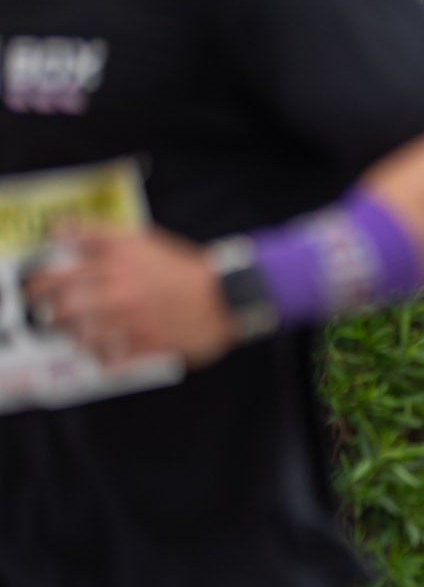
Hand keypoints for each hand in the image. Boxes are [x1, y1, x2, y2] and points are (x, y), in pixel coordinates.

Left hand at [24, 223, 233, 367]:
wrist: (225, 295)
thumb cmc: (183, 269)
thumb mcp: (142, 240)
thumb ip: (99, 234)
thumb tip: (61, 228)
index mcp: (117, 262)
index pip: (59, 272)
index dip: (39, 283)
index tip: (35, 288)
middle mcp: (119, 290)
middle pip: (63, 306)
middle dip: (50, 313)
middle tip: (51, 314)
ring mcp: (131, 320)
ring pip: (81, 335)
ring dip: (73, 336)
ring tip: (76, 334)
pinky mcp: (145, 344)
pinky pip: (110, 359)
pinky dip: (101, 358)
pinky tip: (103, 353)